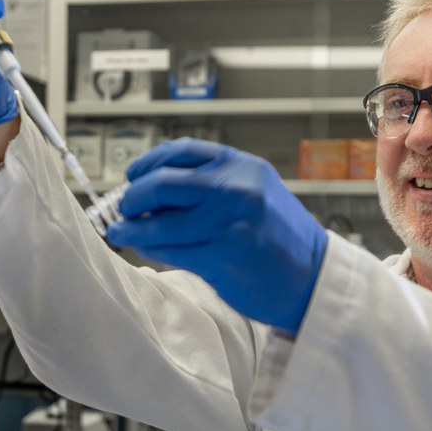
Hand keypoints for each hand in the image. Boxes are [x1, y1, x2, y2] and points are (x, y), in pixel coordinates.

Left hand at [106, 139, 327, 334]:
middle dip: (134, 197)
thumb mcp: (253, 193)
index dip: (148, 163)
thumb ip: (211, 186)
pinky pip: (170, 249)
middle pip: (163, 183)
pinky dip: (147, 247)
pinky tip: (140, 247)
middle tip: (123, 208)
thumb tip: (152, 190)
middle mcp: (237, 188)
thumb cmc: (277, 238)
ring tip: (119, 232)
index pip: (182, 152)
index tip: (132, 176)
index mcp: (242, 167)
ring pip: (161, 221)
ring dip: (132, 228)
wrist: (313, 278)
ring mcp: (230, 222)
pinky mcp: (222, 256)